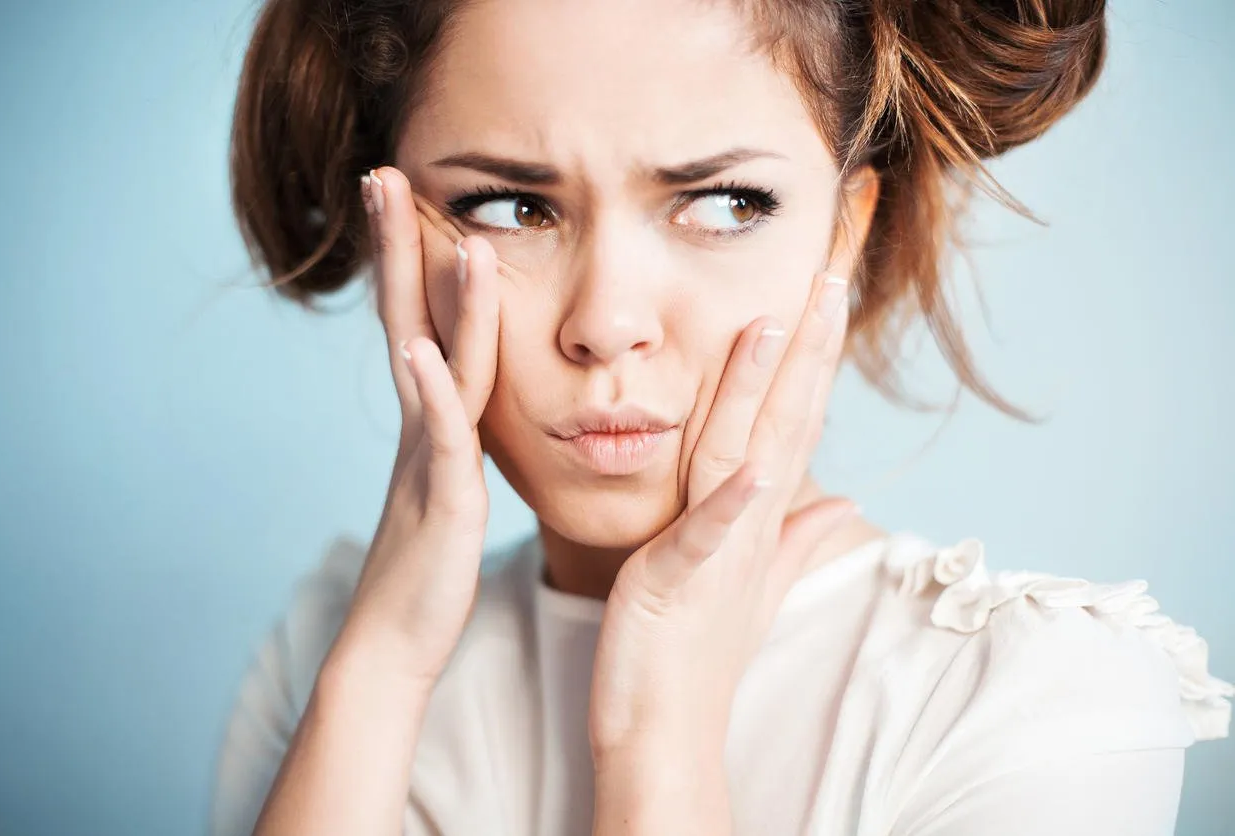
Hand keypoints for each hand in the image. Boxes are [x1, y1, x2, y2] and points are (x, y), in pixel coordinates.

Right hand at [338, 167, 500, 687]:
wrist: (394, 642)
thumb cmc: (424, 573)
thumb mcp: (441, 490)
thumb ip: (447, 442)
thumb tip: (452, 403)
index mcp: (431, 423)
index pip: (420, 325)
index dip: (414, 262)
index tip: (407, 199)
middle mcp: (422, 428)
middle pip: (409, 319)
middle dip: (399, 247)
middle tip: (384, 175)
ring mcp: (427, 460)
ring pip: (434, 364)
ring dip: (439, 299)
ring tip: (449, 237)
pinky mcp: (441, 501)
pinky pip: (438, 438)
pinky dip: (430, 392)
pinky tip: (420, 350)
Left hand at [589, 273, 854, 758]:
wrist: (664, 727)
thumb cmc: (695, 647)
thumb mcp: (748, 579)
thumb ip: (792, 536)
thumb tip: (837, 502)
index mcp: (756, 510)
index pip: (796, 414)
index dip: (816, 351)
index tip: (828, 284)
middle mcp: (750, 519)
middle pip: (787, 416)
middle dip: (809, 342)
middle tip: (830, 268)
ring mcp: (723, 549)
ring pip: (750, 453)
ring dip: (766, 391)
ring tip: (779, 323)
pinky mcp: (683, 581)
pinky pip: (713, 537)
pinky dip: (737, 505)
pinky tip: (758, 472)